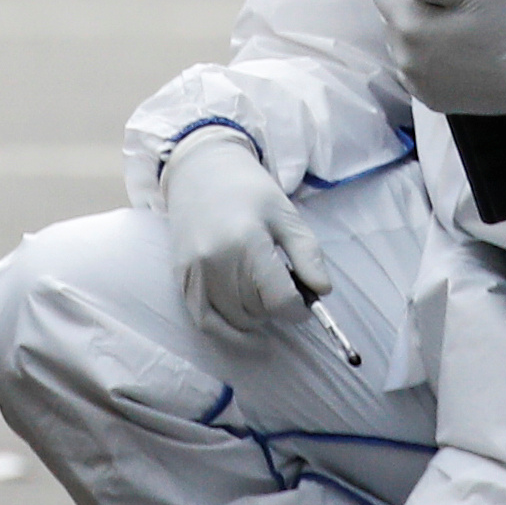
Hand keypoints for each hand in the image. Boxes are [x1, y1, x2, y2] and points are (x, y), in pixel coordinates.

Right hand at [161, 128, 330, 345]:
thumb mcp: (286, 215)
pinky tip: (247, 332)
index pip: (279, 300)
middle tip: (285, 290)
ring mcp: (195, 271)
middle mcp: (216, 260)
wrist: (201, 171)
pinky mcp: (182, 278)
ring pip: (236, 319)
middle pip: (259, 311)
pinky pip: (205, 322)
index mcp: (247, 241)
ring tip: (264, 294)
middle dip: (278, 308)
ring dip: (257, 317)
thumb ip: (308, 254)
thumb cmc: (249, 191)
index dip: (299, 309)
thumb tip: (323, 292)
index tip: (305, 303)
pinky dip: (228, 332)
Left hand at [378, 0, 505, 122]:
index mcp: (410, 27)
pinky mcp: (431, 101)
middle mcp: (404, 60)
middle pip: (390, 22)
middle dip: (412, 12)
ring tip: (456, 38)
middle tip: (454, 14)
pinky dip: (426, 64)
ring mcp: (417, 85)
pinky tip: (456, 60)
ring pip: (401, 49)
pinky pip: (414, 74)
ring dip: (417, 40)